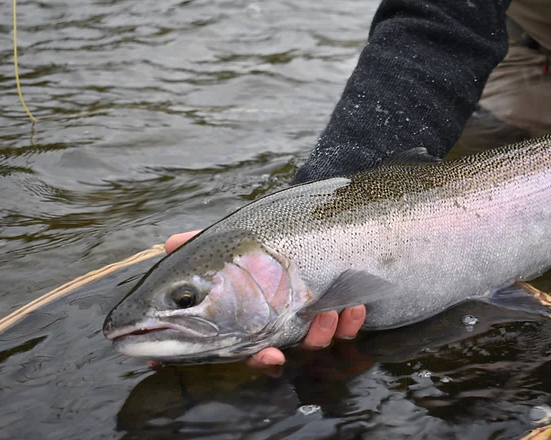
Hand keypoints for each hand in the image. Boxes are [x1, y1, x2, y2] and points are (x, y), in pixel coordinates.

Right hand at [164, 230, 365, 367]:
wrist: (316, 219)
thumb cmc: (266, 238)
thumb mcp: (232, 240)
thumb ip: (200, 245)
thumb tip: (169, 244)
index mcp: (249, 317)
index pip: (238, 346)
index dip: (240, 358)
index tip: (262, 357)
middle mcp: (278, 325)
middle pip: (271, 354)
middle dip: (270, 359)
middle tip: (276, 354)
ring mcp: (309, 322)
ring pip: (313, 344)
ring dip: (320, 333)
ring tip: (327, 311)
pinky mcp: (340, 316)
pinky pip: (347, 330)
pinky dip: (351, 322)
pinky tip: (353, 306)